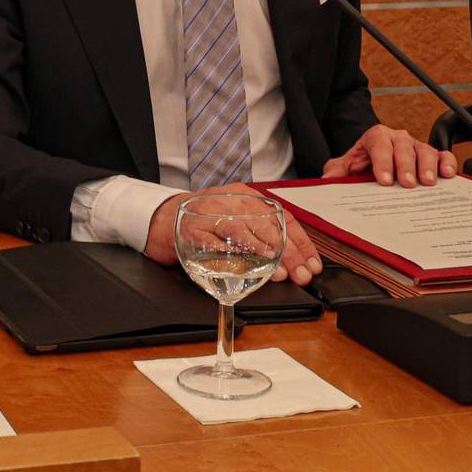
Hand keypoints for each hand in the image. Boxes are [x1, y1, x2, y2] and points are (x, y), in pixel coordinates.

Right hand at [146, 183, 323, 285]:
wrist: (161, 218)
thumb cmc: (203, 221)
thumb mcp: (236, 219)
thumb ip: (261, 232)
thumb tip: (293, 258)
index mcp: (246, 196)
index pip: (282, 217)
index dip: (301, 242)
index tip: (310, 264)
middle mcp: (230, 200)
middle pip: (267, 225)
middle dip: (287, 253)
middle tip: (299, 274)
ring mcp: (210, 213)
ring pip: (242, 231)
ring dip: (262, 253)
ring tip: (277, 271)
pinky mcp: (192, 230)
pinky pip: (214, 244)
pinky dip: (230, 258)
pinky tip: (244, 269)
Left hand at [322, 124, 458, 187]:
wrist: (370, 166)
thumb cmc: (359, 167)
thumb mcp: (343, 169)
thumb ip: (334, 173)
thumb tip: (327, 179)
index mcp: (375, 137)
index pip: (379, 144)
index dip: (382, 161)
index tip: (383, 180)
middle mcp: (398, 139)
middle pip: (404, 147)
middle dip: (405, 166)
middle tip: (407, 184)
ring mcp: (416, 147)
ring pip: (425, 150)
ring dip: (428, 166)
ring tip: (428, 182)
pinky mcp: (431, 158)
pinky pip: (443, 156)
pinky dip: (447, 163)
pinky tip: (448, 174)